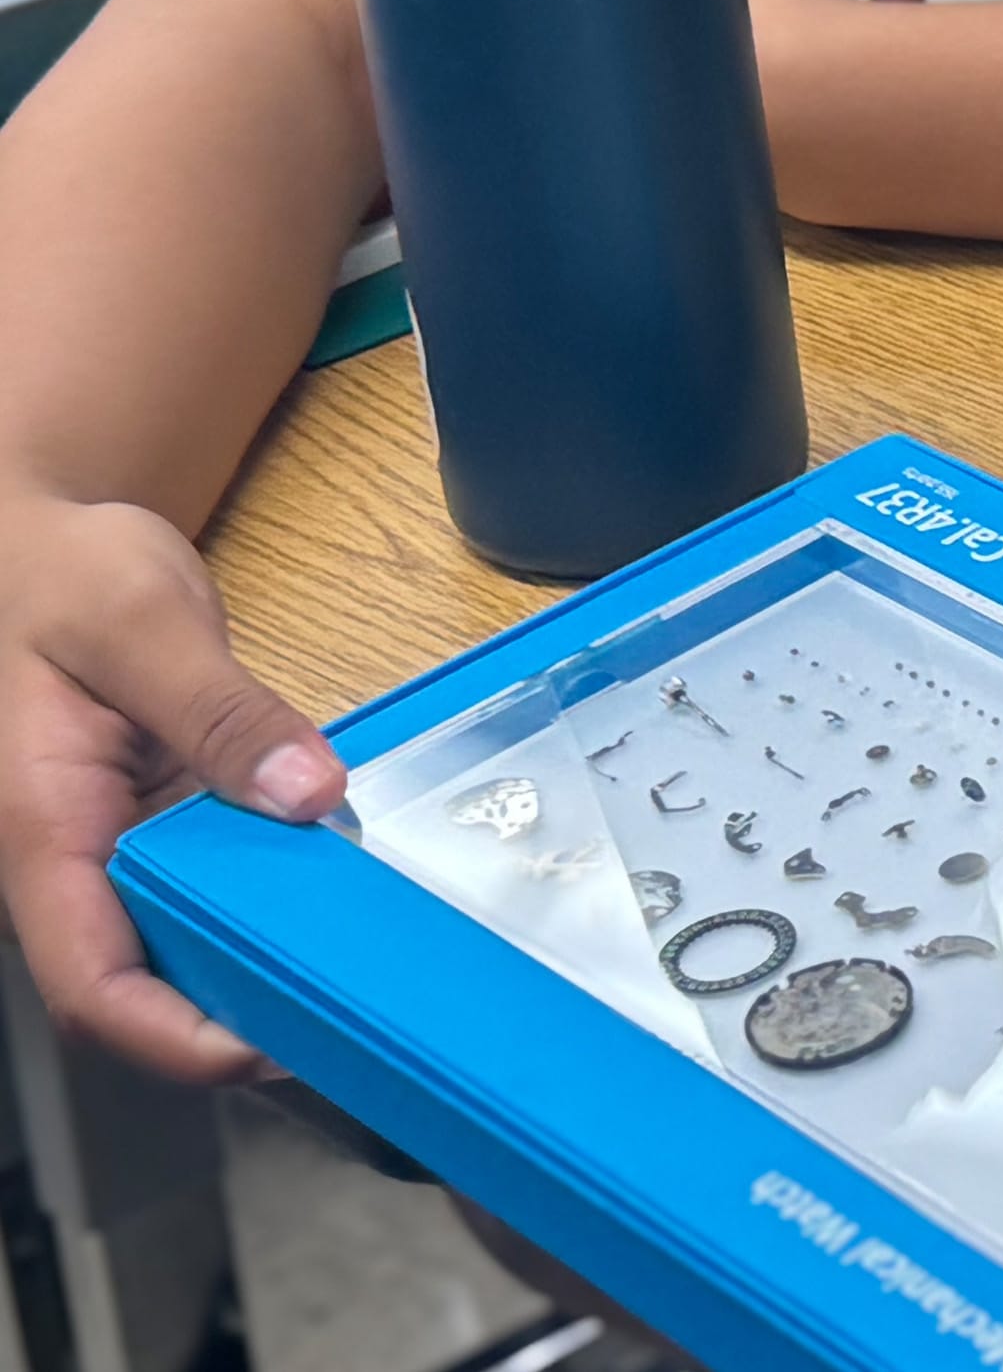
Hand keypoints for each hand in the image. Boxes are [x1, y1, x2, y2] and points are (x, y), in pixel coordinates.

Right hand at [0, 492, 344, 1080]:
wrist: (36, 544)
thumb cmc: (62, 575)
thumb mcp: (138, 619)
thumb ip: (220, 708)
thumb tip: (308, 790)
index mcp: (42, 835)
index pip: (92, 987)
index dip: (176, 1041)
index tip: (272, 1049)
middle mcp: (70, 864)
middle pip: (141, 993)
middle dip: (240, 1027)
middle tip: (363, 1028)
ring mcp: (112, 852)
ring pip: (178, 952)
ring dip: (263, 976)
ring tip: (374, 985)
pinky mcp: (153, 830)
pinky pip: (207, 892)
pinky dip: (272, 910)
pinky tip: (348, 905)